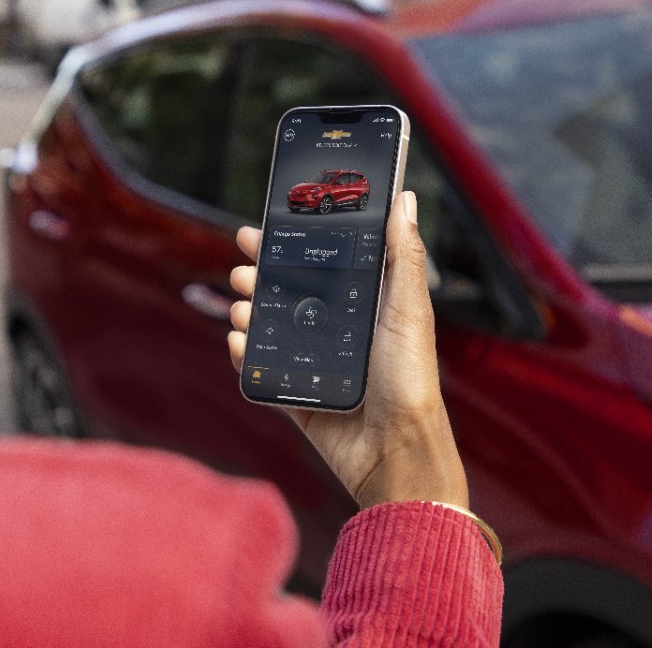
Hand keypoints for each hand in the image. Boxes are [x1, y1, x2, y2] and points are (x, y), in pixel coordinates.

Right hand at [228, 192, 468, 510]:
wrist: (396, 452)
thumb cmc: (412, 380)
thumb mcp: (409, 309)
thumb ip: (403, 255)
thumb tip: (404, 199)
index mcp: (368, 306)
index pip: (324, 264)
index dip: (293, 244)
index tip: (265, 226)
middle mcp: (341, 332)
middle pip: (290, 292)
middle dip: (261, 275)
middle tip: (241, 264)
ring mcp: (318, 365)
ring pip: (272, 328)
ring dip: (250, 311)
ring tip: (242, 303)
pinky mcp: (300, 397)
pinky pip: (265, 371)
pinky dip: (247, 356)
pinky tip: (239, 341)